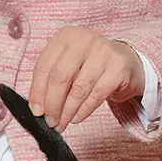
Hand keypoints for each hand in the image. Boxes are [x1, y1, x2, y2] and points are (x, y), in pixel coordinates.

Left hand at [28, 26, 145, 132]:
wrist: (125, 62)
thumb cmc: (89, 66)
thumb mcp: (68, 65)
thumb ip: (51, 80)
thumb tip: (38, 108)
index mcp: (66, 36)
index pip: (44, 66)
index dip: (37, 92)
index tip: (36, 111)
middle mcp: (84, 39)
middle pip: (60, 77)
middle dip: (52, 104)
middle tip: (50, 122)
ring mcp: (103, 51)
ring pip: (78, 89)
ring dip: (67, 112)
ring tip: (61, 124)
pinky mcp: (118, 66)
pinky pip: (96, 94)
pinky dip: (84, 110)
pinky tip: (76, 118)